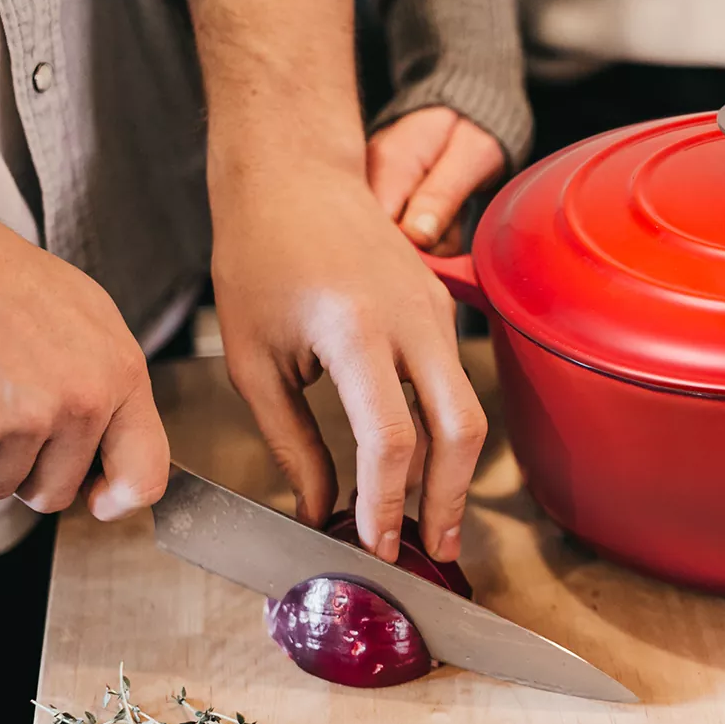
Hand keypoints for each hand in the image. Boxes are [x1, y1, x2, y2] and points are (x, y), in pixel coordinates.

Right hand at [0, 198, 168, 517]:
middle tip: (9, 417)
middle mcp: (81, 401)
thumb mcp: (92, 323)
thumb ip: (115, 390)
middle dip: (26, 470)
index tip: (98, 501)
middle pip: (53, 493)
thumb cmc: (14, 285)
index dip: (118, 502)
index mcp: (120, 376)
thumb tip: (119, 463)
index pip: (145, 477)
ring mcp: (26, 416)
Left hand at [189, 0, 485, 562]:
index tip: (375, 543)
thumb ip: (292, 442)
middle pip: (460, 427)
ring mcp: (434, 309)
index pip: (389, 437)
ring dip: (455, 471)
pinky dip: (445, 431)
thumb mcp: (255, 359)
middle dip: (451, 498)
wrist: (293, 175)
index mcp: (354, 330)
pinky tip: (420, 463)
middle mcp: (410, 318)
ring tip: (433, 519)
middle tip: (436, 548)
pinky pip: (456, 380)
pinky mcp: (441, 308)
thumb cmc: (260, 256)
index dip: (388, 502)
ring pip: (469, 407)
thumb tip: (318, 507)